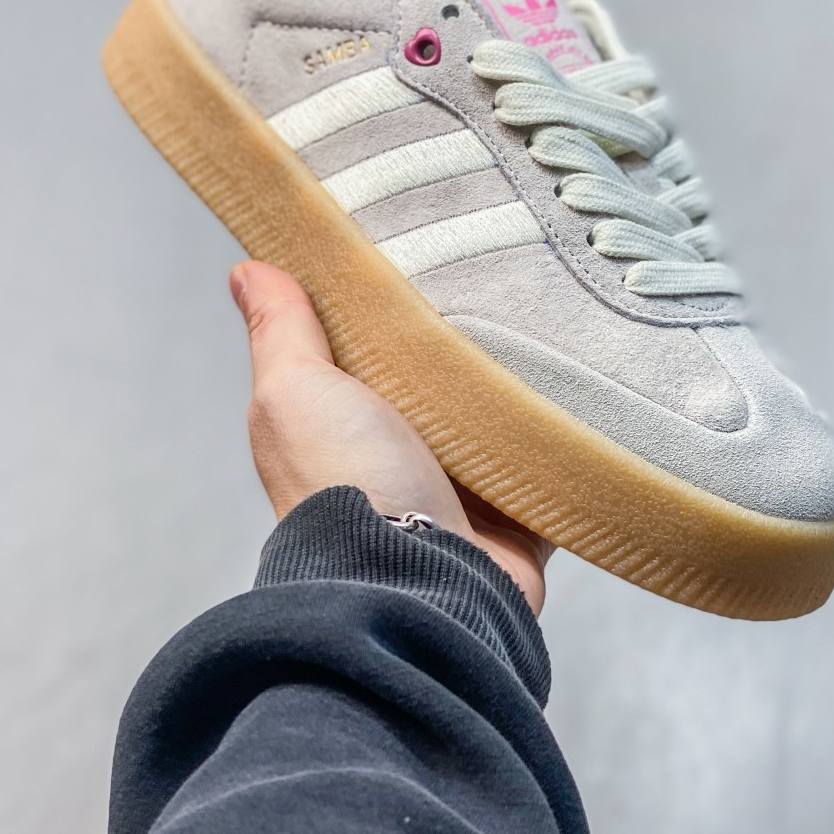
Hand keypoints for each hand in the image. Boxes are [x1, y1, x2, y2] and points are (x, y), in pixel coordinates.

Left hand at [230, 262, 552, 614]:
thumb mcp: (296, 390)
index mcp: (347, 424)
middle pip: (446, 383)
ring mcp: (463, 492)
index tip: (427, 248)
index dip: (395, 306)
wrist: (419, 584)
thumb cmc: (344, 486)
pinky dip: (570, 437)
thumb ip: (281, 331)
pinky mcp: (519, 518)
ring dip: (526, 386)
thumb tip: (244, 270)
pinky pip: (556, 464)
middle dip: (475, 339)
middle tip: (510, 274)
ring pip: (504, 420)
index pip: (374, 350)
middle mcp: (401, 459)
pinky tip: (589, 389)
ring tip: (560, 319)